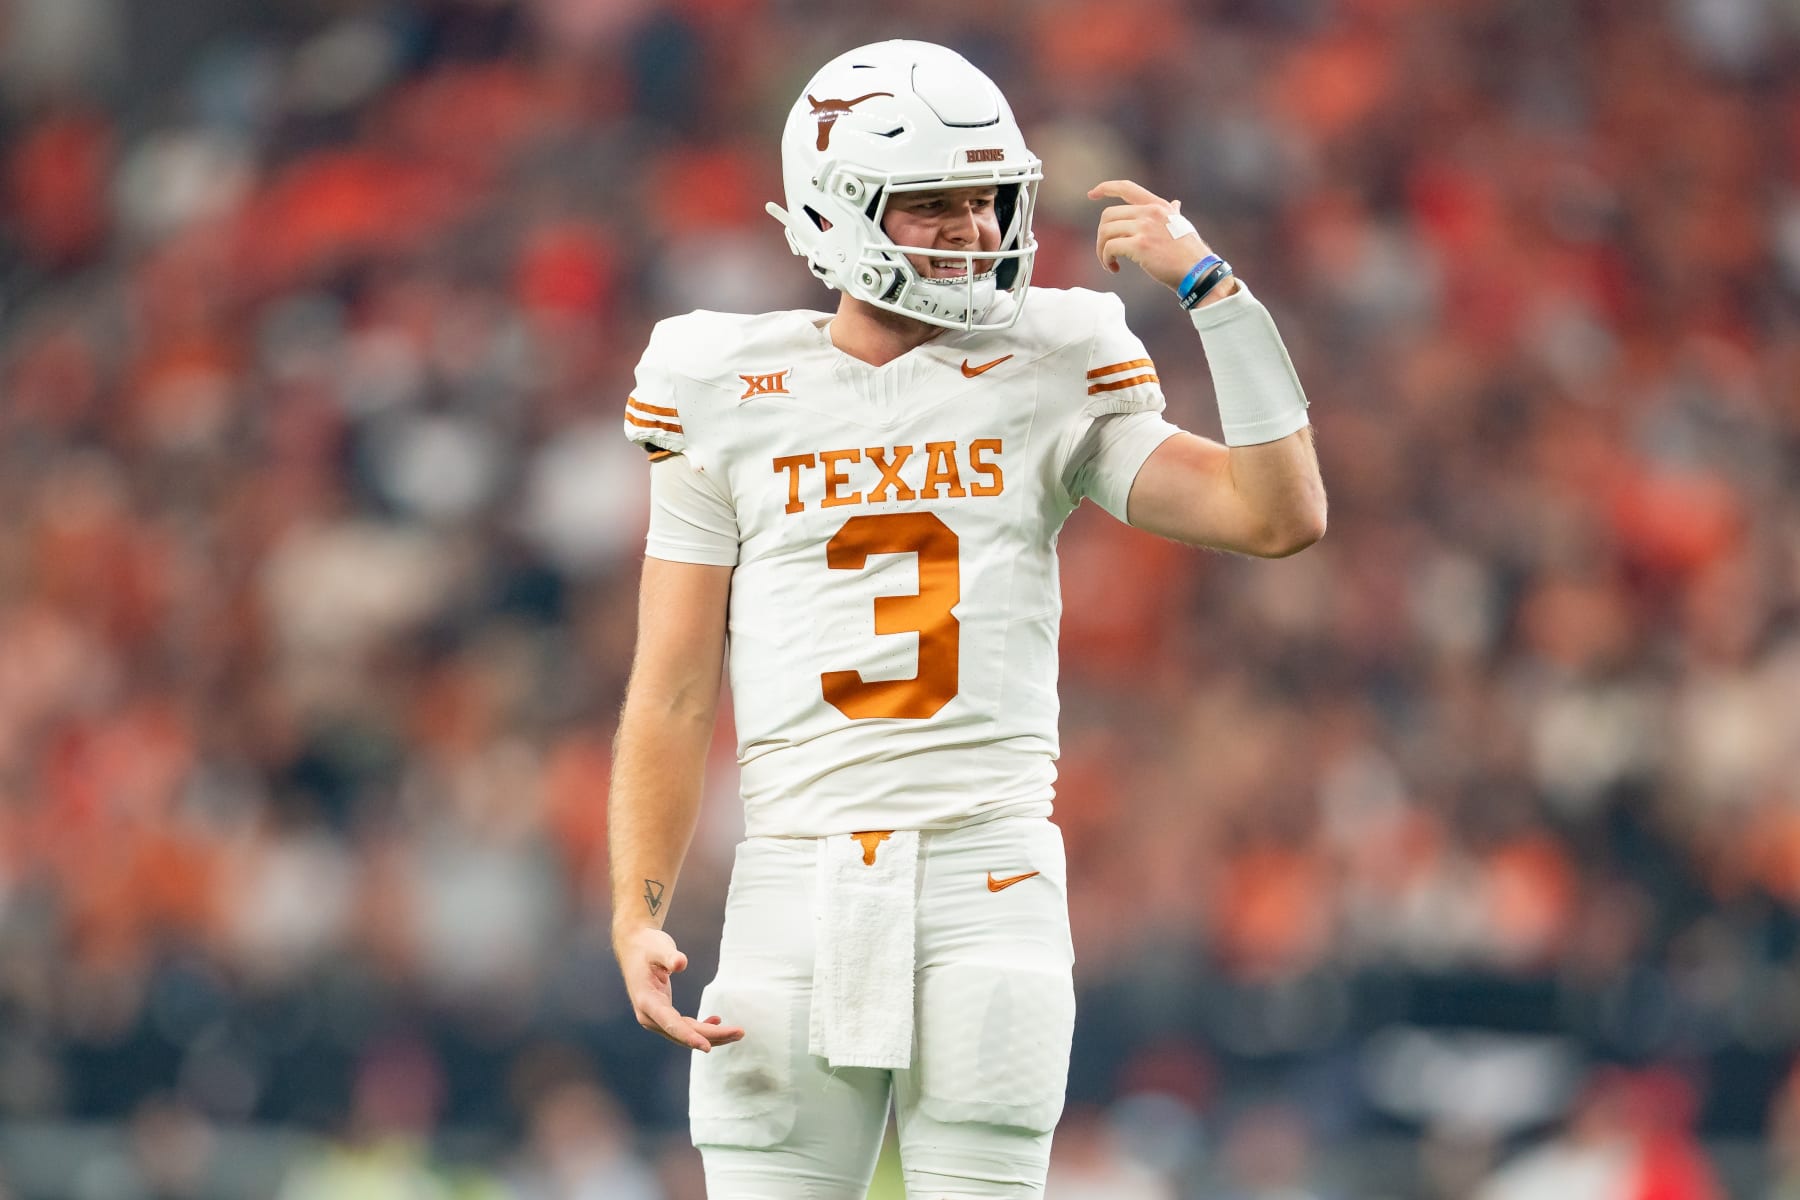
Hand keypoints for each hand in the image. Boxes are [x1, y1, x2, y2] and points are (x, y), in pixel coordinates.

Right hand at [616, 926, 744, 1051]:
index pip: (671, 1024)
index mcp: (646, 1001)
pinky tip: (716, 1020)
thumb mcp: (658, 947)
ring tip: (736, 1032)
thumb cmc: (647, 945)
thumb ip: (670, 956)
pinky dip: (701, 1027)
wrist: (634, 946)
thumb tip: (682, 963)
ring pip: (685, 1033)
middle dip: (712, 1036)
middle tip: (740, 1032)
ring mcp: (655, 1016)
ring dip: (711, 1034)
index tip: (707, 1047)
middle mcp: (649, 1015)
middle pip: (683, 1033)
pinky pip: (683, 1026)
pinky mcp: (662, 1013)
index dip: (689, 1036)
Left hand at [1088, 180, 1238, 302]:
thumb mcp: (1182, 224)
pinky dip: (1106, 259)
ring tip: (1109, 262)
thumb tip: (1175, 204)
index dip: (1105, 188)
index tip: (1091, 194)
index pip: (1126, 188)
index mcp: (1157, 205)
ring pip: (1106, 232)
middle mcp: (1150, 212)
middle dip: (1102, 235)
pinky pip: (1110, 248)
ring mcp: (1145, 228)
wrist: (1198, 270)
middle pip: (1108, 215)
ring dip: (1102, 250)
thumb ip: (1173, 213)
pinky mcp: (1140, 245)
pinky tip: (1114, 268)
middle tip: (1106, 252)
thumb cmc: (1190, 252)